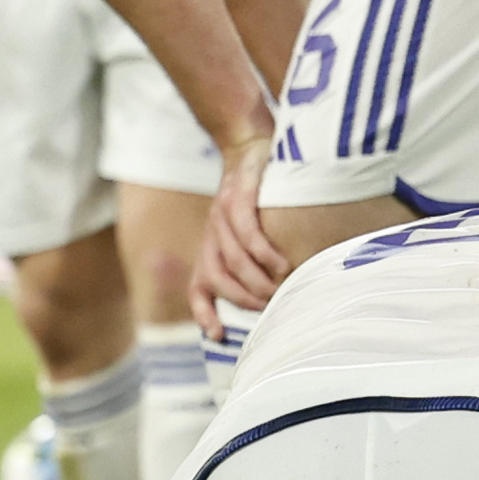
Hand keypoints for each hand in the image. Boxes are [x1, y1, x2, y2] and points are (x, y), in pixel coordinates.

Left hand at [200, 129, 292, 312]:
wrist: (247, 142)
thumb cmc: (254, 192)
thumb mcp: (242, 226)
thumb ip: (250, 256)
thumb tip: (279, 291)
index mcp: (210, 245)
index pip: (199, 286)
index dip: (204, 312)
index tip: (218, 337)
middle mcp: (211, 233)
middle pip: (216, 278)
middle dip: (241, 299)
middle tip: (269, 310)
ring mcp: (222, 215)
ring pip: (232, 258)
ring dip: (255, 280)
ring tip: (279, 291)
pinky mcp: (239, 196)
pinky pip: (245, 231)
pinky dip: (262, 251)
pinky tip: (279, 262)